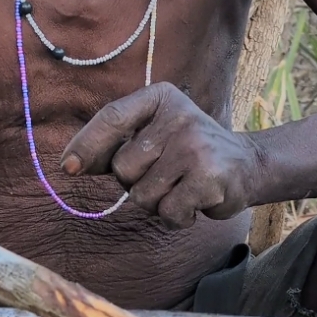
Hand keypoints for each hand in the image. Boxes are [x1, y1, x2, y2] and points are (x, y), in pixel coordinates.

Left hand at [61, 82, 263, 228]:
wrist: (247, 165)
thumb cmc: (187, 153)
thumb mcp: (154, 136)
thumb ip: (115, 147)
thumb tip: (70, 164)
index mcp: (160, 98)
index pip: (112, 117)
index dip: (86, 144)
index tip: (68, 167)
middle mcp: (178, 116)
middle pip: (123, 167)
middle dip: (134, 183)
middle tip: (164, 176)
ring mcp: (195, 146)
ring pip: (143, 195)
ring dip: (156, 203)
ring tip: (180, 188)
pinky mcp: (209, 177)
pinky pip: (168, 211)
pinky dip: (176, 217)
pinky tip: (194, 202)